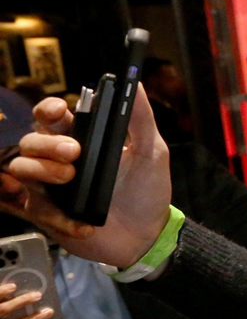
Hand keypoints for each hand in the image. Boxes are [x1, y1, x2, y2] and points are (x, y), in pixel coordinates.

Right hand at [4, 87, 171, 267]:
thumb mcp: (151, 152)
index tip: (59, 110)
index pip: (52, 116)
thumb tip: (134, 84)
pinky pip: (37, 209)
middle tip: (74, 151)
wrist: (148, 235)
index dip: (48, 109)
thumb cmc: (147, 190)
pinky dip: (60, 216)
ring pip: (22, 168)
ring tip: (71, 177)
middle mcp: (60, 159)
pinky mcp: (48, 214)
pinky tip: (85, 224)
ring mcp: (51, 186)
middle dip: (48, 143)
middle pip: (31, 140)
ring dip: (43, 171)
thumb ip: (141, 119)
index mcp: (83, 138)